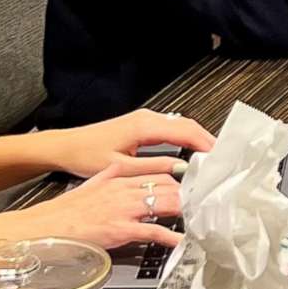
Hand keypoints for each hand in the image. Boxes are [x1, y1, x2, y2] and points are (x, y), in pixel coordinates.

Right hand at [45, 157, 184, 252]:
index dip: (180, 176)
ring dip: (184, 209)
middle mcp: (123, 188)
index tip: (194, 182)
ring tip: (198, 217)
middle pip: (167, 183)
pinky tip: (180, 241)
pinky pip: (152, 230)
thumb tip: (135, 184)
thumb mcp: (94, 186)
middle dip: (187, 192)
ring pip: (163, 201)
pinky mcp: (120, 228)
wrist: (45, 228)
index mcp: (117, 175)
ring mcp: (122, 208)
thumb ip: (115, 181)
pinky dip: (170, 236)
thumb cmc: (67, 212)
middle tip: (202, 201)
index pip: (158, 169)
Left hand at [48, 108, 215, 180]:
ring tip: (209, 159)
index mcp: (144, 126)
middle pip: (187, 125)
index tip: (219, 158)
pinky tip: (189, 152)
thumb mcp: (122, 168)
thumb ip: (154, 168)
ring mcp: (144, 120)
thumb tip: (181, 169)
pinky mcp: (141, 125)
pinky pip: (170, 128)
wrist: (67, 146)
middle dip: (206, 141)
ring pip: (180, 125)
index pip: (185, 131)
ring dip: (196, 139)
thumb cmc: (87, 155)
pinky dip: (184, 138)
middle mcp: (146, 118)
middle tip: (221, 160)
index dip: (205, 144)